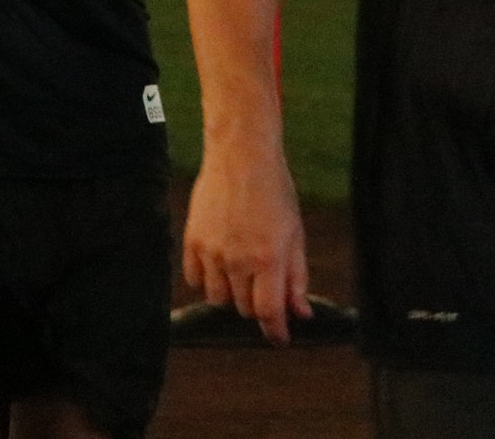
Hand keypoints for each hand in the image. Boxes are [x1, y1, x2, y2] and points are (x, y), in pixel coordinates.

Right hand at [182, 137, 311, 345]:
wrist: (240, 155)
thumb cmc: (275, 191)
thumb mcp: (295, 234)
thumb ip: (297, 276)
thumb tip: (302, 313)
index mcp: (268, 259)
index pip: (269, 313)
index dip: (275, 332)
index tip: (280, 339)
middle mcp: (237, 261)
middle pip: (243, 308)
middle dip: (256, 305)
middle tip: (263, 287)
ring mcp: (211, 252)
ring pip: (217, 298)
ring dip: (231, 294)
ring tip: (240, 273)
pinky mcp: (191, 241)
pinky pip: (194, 279)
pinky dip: (206, 279)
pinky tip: (218, 265)